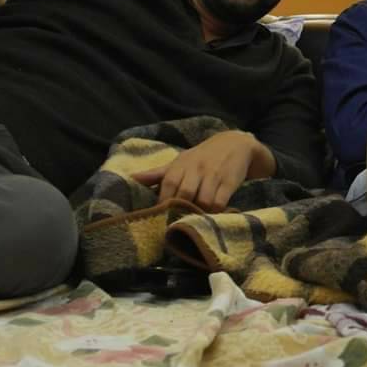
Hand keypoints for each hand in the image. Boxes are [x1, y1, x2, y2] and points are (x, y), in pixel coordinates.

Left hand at [131, 130, 276, 212]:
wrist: (235, 143)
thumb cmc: (202, 157)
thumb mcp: (180, 161)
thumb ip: (157, 173)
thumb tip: (131, 179)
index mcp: (182, 164)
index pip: (169, 183)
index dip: (163, 200)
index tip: (159, 216)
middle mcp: (197, 168)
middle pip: (185, 193)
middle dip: (180, 209)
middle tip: (176, 223)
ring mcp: (214, 175)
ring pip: (203, 200)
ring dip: (199, 212)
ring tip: (194, 220)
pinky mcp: (230, 181)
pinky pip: (220, 202)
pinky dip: (214, 212)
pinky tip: (211, 215)